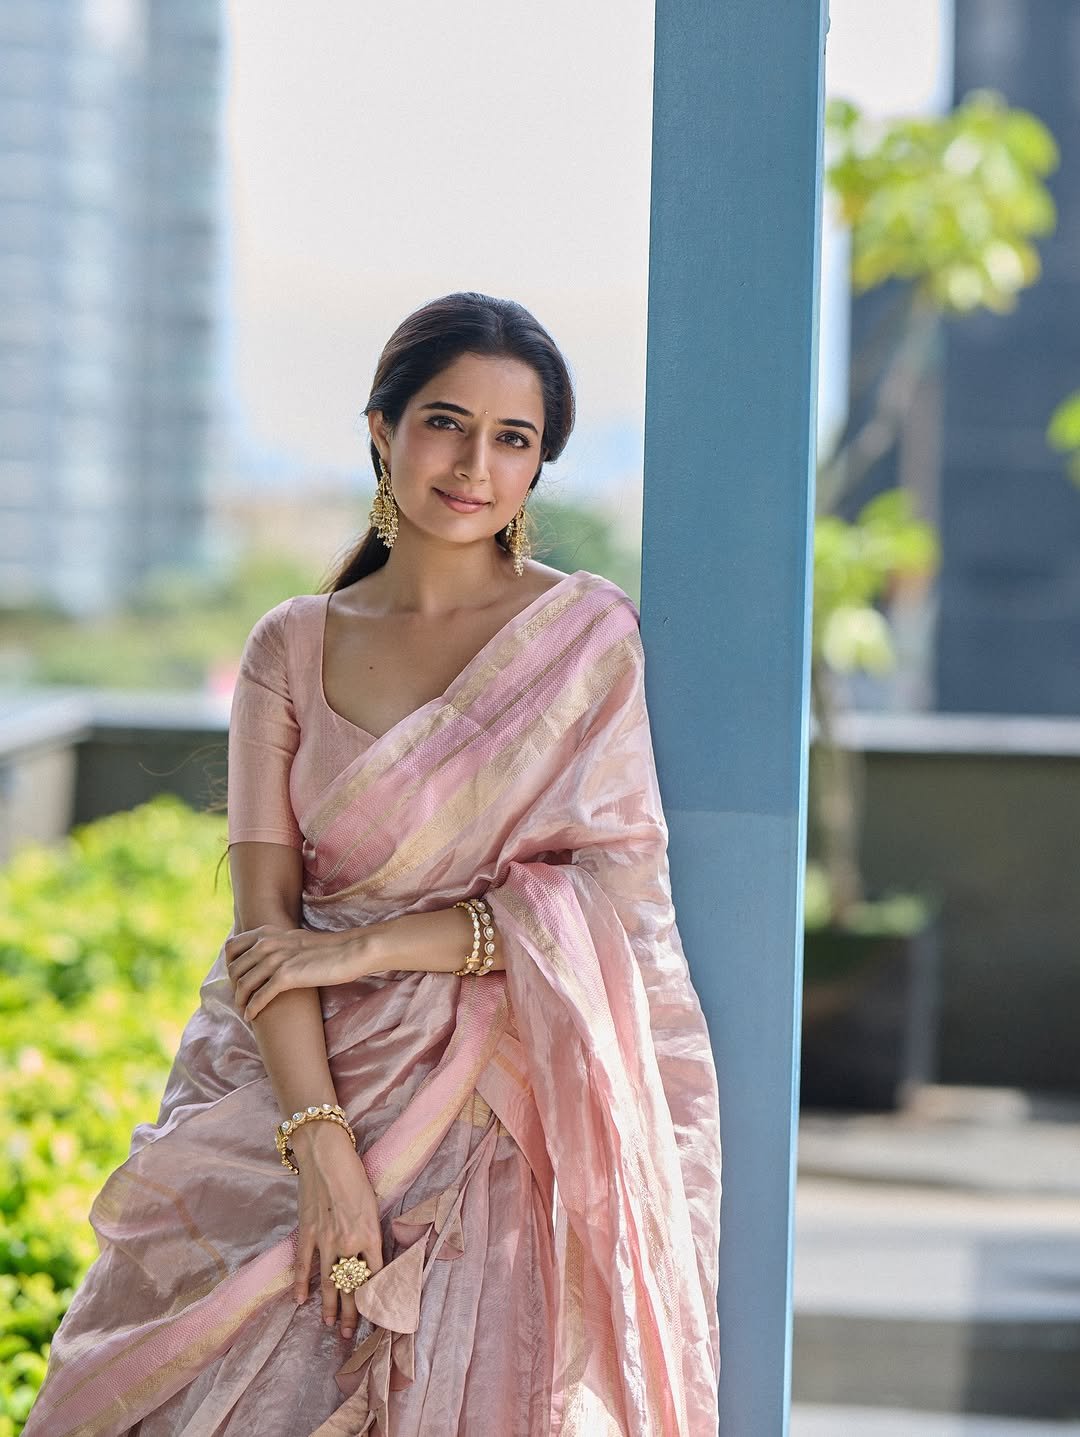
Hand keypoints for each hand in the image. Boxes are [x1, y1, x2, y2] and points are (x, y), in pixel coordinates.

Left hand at [224, 924, 370, 1020]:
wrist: (351, 951)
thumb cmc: (327, 949)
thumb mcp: (296, 940)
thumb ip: (278, 944)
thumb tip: (266, 957)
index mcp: (268, 933)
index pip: (232, 948)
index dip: (229, 966)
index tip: (235, 980)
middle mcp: (268, 943)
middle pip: (235, 969)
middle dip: (233, 986)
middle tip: (240, 999)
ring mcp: (276, 959)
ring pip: (244, 984)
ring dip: (240, 1001)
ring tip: (244, 1010)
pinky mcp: (287, 976)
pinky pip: (259, 996)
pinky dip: (252, 1008)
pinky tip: (251, 1016)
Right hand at [291, 1121, 384, 1338]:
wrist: (326, 1155)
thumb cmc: (355, 1175)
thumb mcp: (372, 1204)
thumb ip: (370, 1232)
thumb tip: (371, 1257)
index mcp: (369, 1233)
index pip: (376, 1275)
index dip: (376, 1297)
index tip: (377, 1315)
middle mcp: (348, 1241)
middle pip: (352, 1285)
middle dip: (352, 1312)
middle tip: (350, 1333)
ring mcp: (325, 1239)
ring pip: (329, 1281)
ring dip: (330, 1306)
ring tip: (330, 1325)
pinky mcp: (306, 1233)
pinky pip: (302, 1265)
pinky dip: (300, 1284)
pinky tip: (300, 1301)